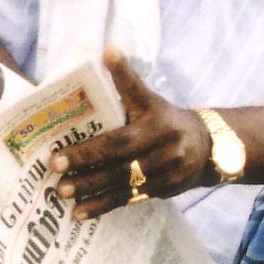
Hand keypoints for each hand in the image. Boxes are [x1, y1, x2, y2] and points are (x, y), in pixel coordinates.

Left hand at [51, 50, 214, 219]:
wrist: (208, 146)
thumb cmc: (166, 118)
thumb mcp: (149, 97)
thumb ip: (126, 80)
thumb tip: (107, 50)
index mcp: (155, 124)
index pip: (117, 139)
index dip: (88, 149)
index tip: (57, 156)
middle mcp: (163, 150)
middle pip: (119, 164)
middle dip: (86, 171)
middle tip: (56, 176)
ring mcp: (165, 174)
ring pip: (123, 186)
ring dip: (91, 193)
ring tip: (63, 196)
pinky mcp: (164, 191)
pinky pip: (129, 201)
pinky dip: (104, 207)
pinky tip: (81, 214)